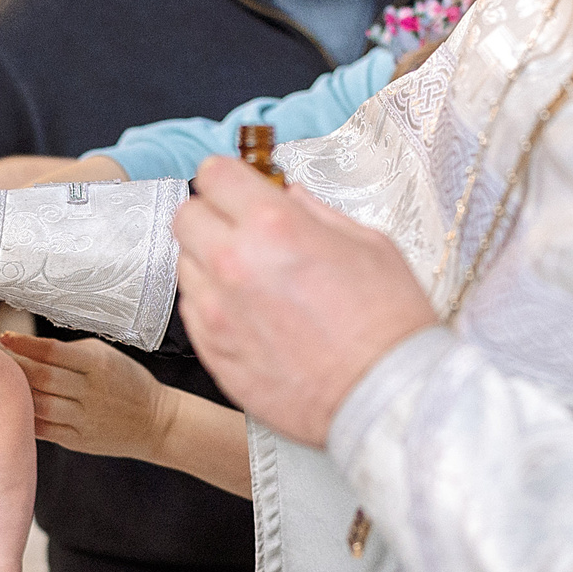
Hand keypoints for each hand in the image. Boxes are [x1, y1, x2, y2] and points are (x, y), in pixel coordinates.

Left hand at [2, 332, 170, 458]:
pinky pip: (43, 429)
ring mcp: (83, 419)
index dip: (24, 344)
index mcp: (98, 364)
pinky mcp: (78, 441)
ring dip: (17, 393)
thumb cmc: (127, 382)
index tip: (5, 337)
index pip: (52, 351)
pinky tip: (16, 407)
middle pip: (41, 378)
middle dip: (15, 367)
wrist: (154, 422)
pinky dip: (26, 417)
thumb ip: (71, 351)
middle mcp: (90, 392)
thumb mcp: (106, 356)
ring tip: (3, 383)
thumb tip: (29, 348)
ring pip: (38, 405)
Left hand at [174, 158, 437, 445]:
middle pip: (187, 217)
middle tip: (242, 229)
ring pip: (185, 265)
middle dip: (212, 215)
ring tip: (251, 278)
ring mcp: (217, 312)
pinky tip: (249, 312)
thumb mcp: (369, 244)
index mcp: (273, 225)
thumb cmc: (388, 324)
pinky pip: (193, 310)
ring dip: (209, 262)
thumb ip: (318, 213)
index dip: (228, 178)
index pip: (214, 175)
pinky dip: (213, 303)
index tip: (239, 187)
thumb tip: (290, 198)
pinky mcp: (213, 351)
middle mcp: (234, 263)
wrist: (385, 397)